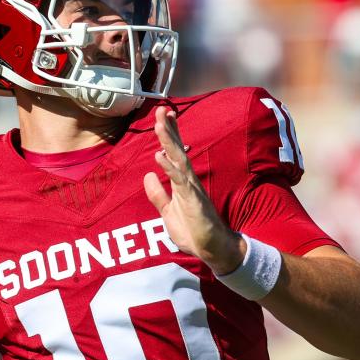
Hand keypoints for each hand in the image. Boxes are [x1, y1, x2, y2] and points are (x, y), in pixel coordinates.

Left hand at [142, 107, 245, 274]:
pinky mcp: (193, 201)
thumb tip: (148, 176)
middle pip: (177, 150)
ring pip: (179, 160)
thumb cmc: (193, 231)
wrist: (211, 250)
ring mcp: (191, 189)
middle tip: (161, 108)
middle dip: (169, 129)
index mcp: (182, 182)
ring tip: (159, 124)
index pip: (175, 153)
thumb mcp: (168, 212)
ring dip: (168, 142)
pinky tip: (159, 157)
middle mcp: (188, 181)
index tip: (163, 115)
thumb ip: (158, 195)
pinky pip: (179, 182)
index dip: (169, 135)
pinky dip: (169, 168)